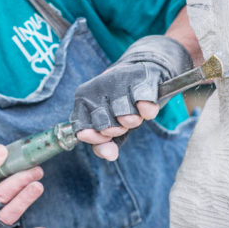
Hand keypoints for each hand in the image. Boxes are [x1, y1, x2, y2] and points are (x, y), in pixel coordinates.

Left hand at [70, 35, 192, 160]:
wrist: (143, 72)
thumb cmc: (121, 103)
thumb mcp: (110, 124)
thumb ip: (105, 143)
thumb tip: (109, 155)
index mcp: (83, 98)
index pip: (82, 126)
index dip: (94, 137)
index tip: (105, 136)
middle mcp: (98, 87)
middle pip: (106, 126)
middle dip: (117, 129)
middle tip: (122, 122)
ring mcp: (119, 80)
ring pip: (126, 116)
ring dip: (133, 120)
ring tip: (134, 112)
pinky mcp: (142, 76)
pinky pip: (144, 102)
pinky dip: (147, 110)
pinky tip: (145, 108)